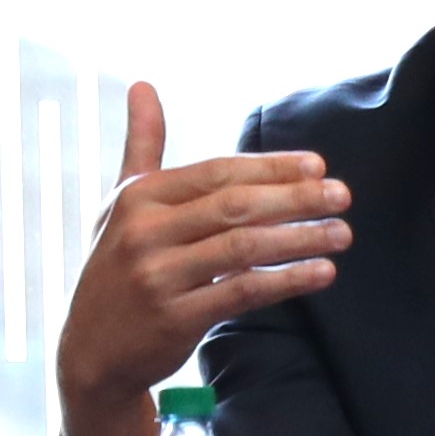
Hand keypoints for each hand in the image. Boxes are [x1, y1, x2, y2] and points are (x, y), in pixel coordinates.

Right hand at [51, 81, 348, 435]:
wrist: (91, 352)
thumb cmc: (115, 268)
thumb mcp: (120, 203)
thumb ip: (142, 145)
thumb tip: (142, 83)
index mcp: (139, 198)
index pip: (217, 173)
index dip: (271, 167)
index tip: (318, 165)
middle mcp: (145, 232)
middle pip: (235, 206)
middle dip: (296, 198)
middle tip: (343, 195)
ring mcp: (158, 276)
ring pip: (243, 248)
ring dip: (301, 238)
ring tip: (342, 234)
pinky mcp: (175, 318)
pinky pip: (242, 292)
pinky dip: (286, 280)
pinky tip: (321, 272)